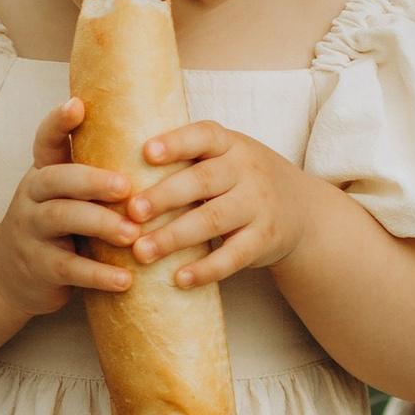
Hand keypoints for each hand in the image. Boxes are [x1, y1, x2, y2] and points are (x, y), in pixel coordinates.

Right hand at [0, 98, 137, 317]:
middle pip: (56, 179)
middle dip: (92, 180)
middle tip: (127, 187)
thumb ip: (96, 177)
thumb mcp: (67, 197)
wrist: (12, 277)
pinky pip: (68, 268)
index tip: (77, 104)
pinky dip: (98, 274)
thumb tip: (163, 148)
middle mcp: (32, 196)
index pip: (45, 141)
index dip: (57, 122)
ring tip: (134, 234)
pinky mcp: (38, 267)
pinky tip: (125, 279)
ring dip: (100, 224)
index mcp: (44, 173)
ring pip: (60, 219)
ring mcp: (31, 231)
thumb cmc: (59, 228)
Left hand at [117, 120, 310, 287]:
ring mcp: (259, 205)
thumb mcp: (224, 158)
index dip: (176, 143)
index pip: (203, 136)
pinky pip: (234, 255)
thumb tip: (113, 169)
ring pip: (215, 219)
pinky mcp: (265, 239)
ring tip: (141, 252)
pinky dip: (206, 269)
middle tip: (131, 212)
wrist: (302, 210)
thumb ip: (184, 160)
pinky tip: (179, 279)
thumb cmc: (240, 181)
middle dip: (165, 196)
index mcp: (229, 144)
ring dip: (175, 236)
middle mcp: (247, 170)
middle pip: (203, 180)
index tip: (146, 152)